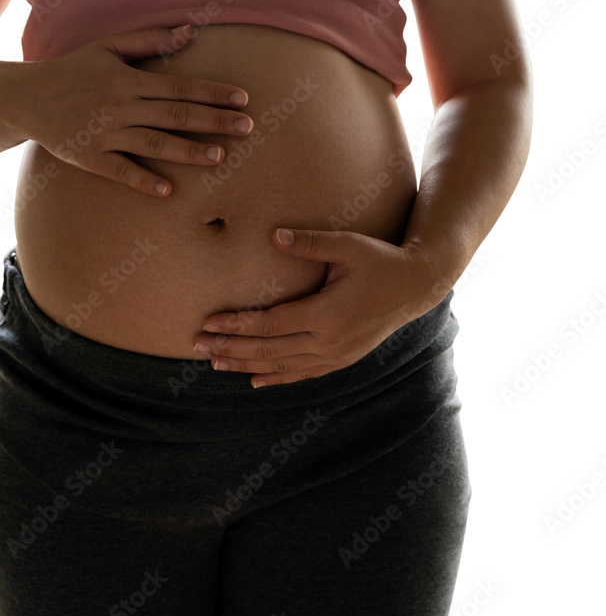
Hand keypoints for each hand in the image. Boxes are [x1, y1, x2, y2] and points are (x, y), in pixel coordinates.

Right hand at [13, 25, 253, 197]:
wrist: (26, 98)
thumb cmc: (73, 70)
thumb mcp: (109, 47)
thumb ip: (150, 40)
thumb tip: (192, 32)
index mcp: (128, 79)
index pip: (180, 87)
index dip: (213, 92)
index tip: (243, 98)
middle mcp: (120, 106)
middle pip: (175, 115)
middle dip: (214, 121)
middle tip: (247, 127)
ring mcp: (105, 134)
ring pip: (153, 144)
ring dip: (188, 152)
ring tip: (219, 157)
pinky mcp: (90, 158)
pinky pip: (121, 172)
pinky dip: (143, 181)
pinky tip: (169, 190)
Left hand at [195, 228, 439, 387]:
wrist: (416, 287)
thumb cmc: (380, 260)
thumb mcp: (348, 245)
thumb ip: (311, 243)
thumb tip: (274, 236)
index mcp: (327, 314)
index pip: (272, 323)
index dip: (238, 324)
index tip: (210, 322)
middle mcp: (329, 341)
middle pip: (270, 349)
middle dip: (232, 347)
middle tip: (199, 344)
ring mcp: (336, 355)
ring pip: (282, 365)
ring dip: (246, 364)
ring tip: (215, 361)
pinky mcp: (341, 360)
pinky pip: (302, 374)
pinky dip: (276, 378)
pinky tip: (254, 380)